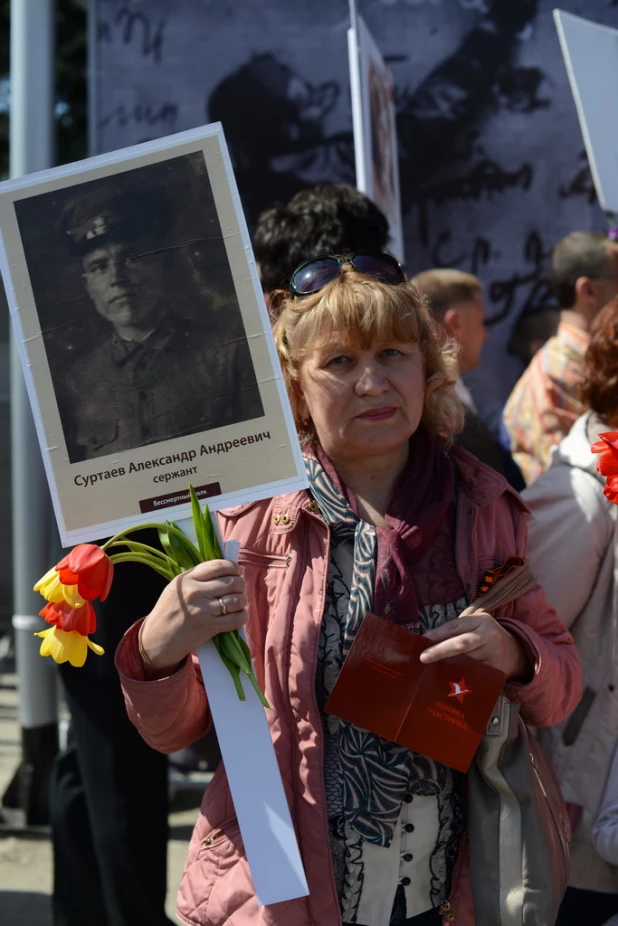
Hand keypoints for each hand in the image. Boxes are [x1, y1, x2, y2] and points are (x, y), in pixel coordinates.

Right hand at [139, 560, 247, 675]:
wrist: (157, 640)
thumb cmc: (167, 612)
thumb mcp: (176, 588)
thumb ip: (197, 577)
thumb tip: (225, 570)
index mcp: (187, 579)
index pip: (219, 566)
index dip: (233, 568)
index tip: (237, 572)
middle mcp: (195, 591)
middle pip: (232, 582)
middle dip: (241, 585)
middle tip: (240, 589)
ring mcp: (202, 610)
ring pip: (236, 600)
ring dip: (242, 601)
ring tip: (240, 603)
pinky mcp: (209, 627)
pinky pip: (235, 619)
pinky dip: (242, 616)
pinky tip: (240, 615)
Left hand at [420, 610, 528, 679]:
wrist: (515, 652)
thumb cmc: (486, 638)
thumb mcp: (475, 627)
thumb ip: (455, 630)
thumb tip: (428, 637)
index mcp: (482, 620)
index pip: (456, 626)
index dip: (438, 633)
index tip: (423, 640)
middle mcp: (490, 634)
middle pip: (461, 643)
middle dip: (440, 650)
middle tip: (424, 657)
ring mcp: (495, 653)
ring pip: (467, 660)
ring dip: (448, 665)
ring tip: (432, 668)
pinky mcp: (497, 669)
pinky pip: (475, 673)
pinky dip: (461, 675)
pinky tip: (449, 678)